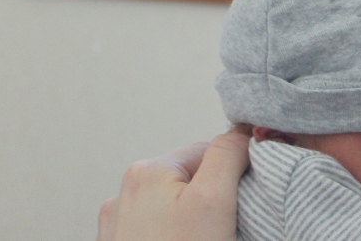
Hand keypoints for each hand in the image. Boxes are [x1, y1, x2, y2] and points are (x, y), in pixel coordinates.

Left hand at [96, 125, 250, 240]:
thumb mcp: (215, 200)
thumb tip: (241, 130)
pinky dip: (175, 239)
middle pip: (190, 181)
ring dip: (194, 222)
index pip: (208, 152)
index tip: (241, 205)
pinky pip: (158, 232)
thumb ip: (228, 154)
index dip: (233, 176)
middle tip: (223, 231)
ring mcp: (118, 226)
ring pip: (174, 209)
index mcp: (148, 170)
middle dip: (212, 201)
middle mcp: (125, 193)